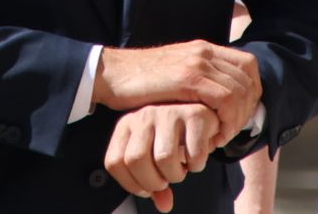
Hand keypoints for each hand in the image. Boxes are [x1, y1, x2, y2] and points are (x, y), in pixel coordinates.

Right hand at [93, 41, 260, 145]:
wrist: (114, 73)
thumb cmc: (142, 81)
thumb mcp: (176, 73)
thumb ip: (198, 79)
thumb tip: (219, 101)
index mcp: (204, 49)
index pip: (248, 65)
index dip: (252, 92)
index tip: (239, 116)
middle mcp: (205, 52)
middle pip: (249, 79)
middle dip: (247, 110)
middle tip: (231, 132)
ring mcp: (198, 63)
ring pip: (240, 91)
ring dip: (237, 120)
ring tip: (221, 137)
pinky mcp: (188, 78)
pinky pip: (225, 99)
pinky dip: (226, 121)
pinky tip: (213, 137)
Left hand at [104, 103, 219, 212]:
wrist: (202, 113)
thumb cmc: (174, 135)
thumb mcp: (154, 155)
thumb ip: (153, 180)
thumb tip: (164, 205)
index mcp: (127, 125)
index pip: (115, 162)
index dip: (131, 183)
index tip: (146, 187)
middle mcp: (144, 115)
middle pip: (136, 160)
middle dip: (153, 181)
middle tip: (165, 179)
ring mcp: (169, 113)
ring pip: (164, 158)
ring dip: (176, 174)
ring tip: (180, 167)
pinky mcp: (194, 115)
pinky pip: (193, 154)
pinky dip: (197, 165)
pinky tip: (194, 158)